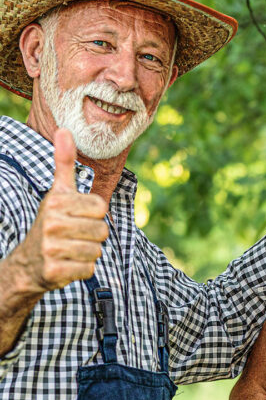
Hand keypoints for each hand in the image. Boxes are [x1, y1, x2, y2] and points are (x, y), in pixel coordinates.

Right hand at [17, 129, 108, 292]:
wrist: (28, 262)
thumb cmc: (52, 221)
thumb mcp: (58, 192)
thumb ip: (64, 162)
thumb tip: (64, 129)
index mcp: (57, 202)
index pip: (101, 208)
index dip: (94, 215)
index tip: (77, 216)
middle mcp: (52, 224)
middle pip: (102, 231)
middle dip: (93, 236)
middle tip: (73, 236)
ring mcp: (52, 248)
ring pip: (97, 251)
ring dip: (88, 253)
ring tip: (70, 249)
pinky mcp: (55, 271)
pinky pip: (89, 269)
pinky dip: (82, 269)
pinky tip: (67, 264)